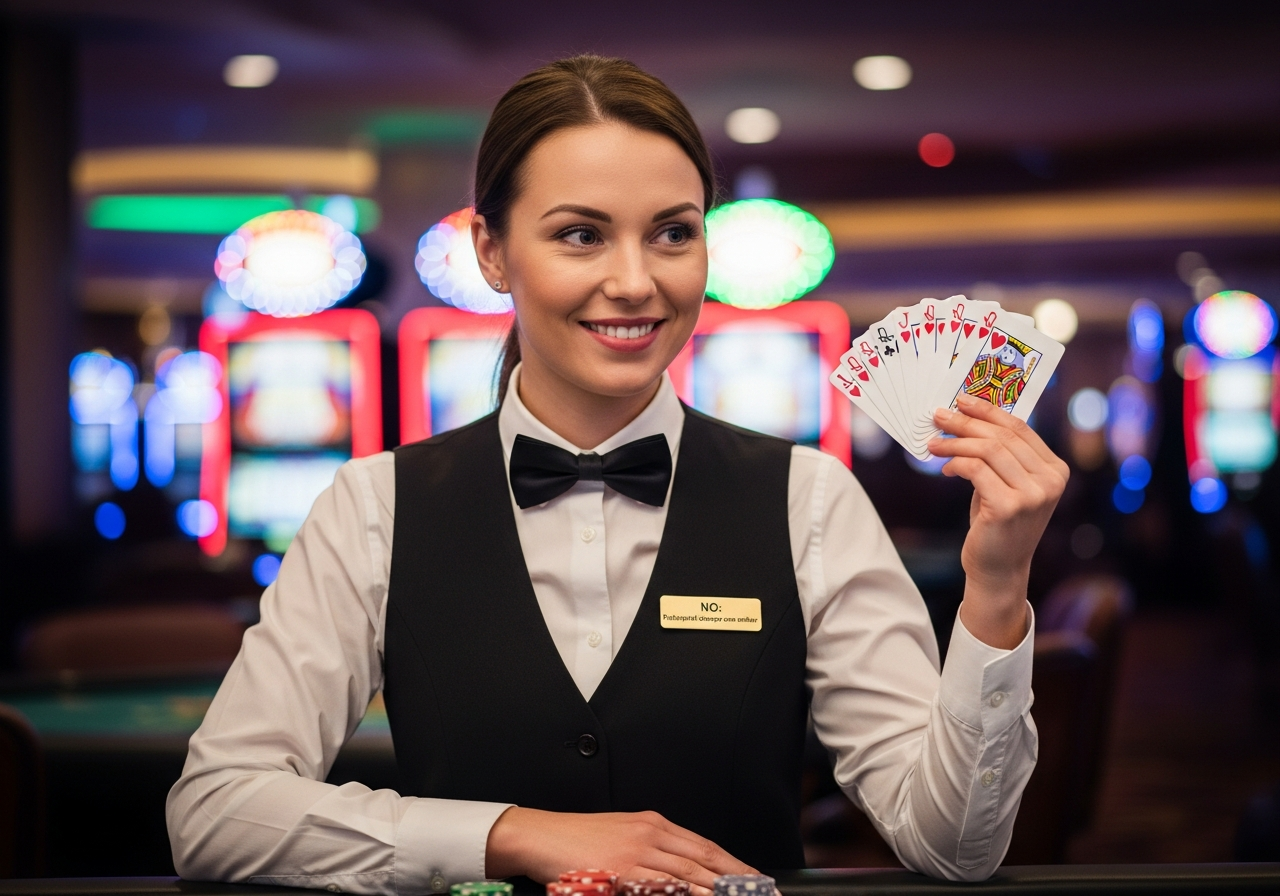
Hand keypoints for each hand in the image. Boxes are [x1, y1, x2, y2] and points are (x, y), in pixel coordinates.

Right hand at [485, 806, 755, 895]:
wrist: (540, 836)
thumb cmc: (576, 840)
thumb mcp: (621, 836)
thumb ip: (652, 850)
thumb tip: (681, 873)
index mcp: (653, 824)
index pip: (704, 846)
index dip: (733, 863)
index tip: (755, 878)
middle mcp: (650, 833)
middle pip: (704, 860)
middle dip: (736, 879)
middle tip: (761, 892)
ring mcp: (636, 852)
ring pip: (688, 874)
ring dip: (717, 889)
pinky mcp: (620, 870)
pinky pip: (660, 886)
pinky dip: (683, 893)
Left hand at [928, 393, 1068, 647]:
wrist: (998, 569)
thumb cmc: (997, 523)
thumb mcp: (1005, 484)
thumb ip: (1000, 456)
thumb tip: (968, 417)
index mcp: (1055, 469)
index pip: (1019, 428)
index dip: (989, 411)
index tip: (962, 401)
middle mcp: (1051, 481)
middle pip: (1002, 436)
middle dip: (966, 423)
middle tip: (938, 416)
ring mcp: (1033, 495)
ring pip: (988, 450)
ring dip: (955, 442)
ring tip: (933, 443)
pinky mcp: (1009, 507)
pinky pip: (975, 469)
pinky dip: (955, 463)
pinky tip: (944, 469)